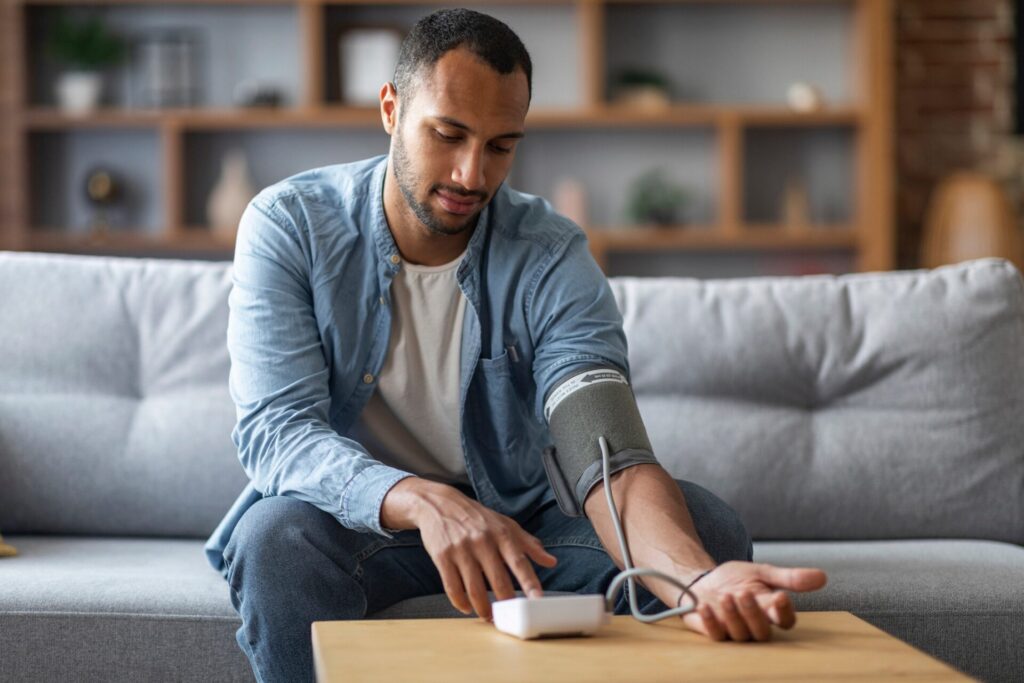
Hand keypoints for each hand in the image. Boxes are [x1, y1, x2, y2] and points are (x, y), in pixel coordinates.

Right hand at [413, 484, 557, 620]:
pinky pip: (452, 587)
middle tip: (511, 617)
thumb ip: (529, 544)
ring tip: (489, 616)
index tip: (537, 600)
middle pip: (498, 580)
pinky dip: (460, 602)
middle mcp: (482, 541)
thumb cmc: (477, 517)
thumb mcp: (505, 524)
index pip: (519, 562)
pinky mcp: (442, 557)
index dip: (529, 582)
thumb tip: (551, 562)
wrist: (439, 504)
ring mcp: (461, 549)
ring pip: (474, 588)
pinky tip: (467, 608)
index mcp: (501, 534)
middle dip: (506, 603)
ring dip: (483, 608)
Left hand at [679, 562, 826, 641]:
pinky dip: (710, 622)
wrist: (704, 579)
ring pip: (740, 634)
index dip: (784, 612)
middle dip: (754, 613)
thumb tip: (823, 577)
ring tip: (726, 596)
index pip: (785, 620)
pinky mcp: (714, 631)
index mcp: (771, 612)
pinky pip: (715, 635)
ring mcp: (734, 631)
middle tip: (744, 593)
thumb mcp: (762, 572)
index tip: (780, 596)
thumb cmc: (736, 579)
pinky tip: (705, 607)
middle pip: (762, 631)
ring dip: (733, 616)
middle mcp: (755, 626)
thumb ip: (789, 578)